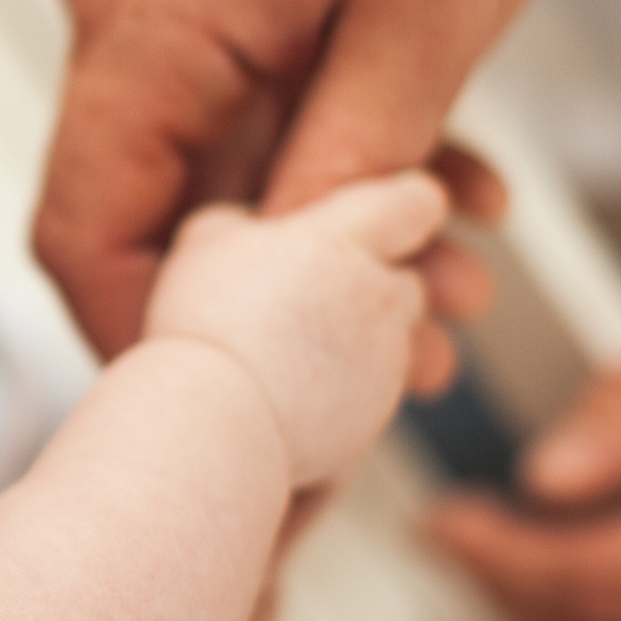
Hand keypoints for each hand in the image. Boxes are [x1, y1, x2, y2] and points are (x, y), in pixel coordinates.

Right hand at [33, 0, 620, 358]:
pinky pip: (234, 71)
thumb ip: (339, 179)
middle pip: (149, 195)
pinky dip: (321, 127)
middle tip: (416, 345)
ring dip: (321, 208)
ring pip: (208, 139)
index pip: (85, 230)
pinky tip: (436, 163)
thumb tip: (289, 303)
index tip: (245, 409)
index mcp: (145, 12)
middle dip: (277, 288)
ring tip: (457, 253)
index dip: (148, 340)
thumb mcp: (429, 25)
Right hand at [148, 170, 446, 485]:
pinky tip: (294, 391)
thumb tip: (247, 226)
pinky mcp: (378, 413)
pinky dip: (346, 389)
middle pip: (409, 278)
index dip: (405, 209)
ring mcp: (387, 358)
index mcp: (344, 240)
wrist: (217, 417)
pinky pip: (374, 391)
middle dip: (374, 288)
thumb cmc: (207, 323)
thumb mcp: (204, 242)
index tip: (383, 221)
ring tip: (298, 352)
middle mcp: (381, 294)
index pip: (416, 204)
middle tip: (318, 299)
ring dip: (361, 341)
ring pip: (395, 339)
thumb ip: (243, 221)